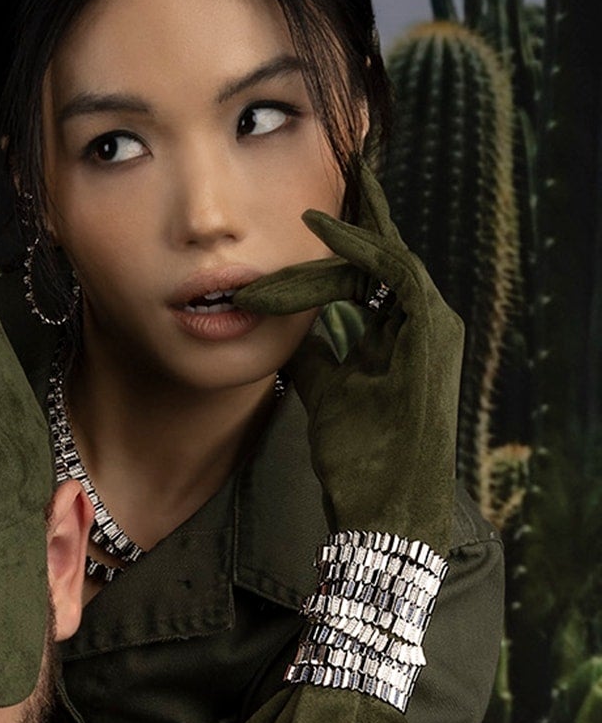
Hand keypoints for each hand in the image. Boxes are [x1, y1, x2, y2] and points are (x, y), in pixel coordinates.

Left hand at [233, 164, 460, 553]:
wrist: (383, 509)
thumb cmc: (361, 461)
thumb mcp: (326, 395)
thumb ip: (316, 357)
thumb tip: (290, 331)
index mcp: (403, 338)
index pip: (366, 279)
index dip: (327, 258)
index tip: (293, 237)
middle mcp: (425, 325)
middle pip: (375, 264)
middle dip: (339, 237)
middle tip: (306, 213)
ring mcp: (433, 328)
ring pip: (383, 262)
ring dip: (343, 240)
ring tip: (308, 216)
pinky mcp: (433, 333)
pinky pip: (396, 272)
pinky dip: (361, 249)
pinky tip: (324, 231)